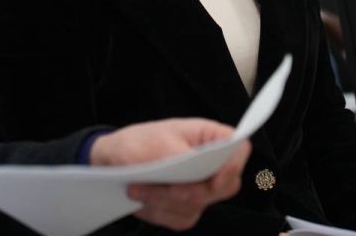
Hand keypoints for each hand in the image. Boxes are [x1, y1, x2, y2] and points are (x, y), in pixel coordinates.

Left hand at [90, 118, 250, 229]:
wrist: (116, 158)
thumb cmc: (140, 142)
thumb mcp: (158, 142)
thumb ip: (183, 157)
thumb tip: (199, 169)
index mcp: (210, 137)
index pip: (239, 149)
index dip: (234, 165)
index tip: (214, 178)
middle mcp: (212, 165)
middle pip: (224, 186)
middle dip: (189, 191)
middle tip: (160, 185)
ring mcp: (202, 189)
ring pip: (197, 206)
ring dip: (164, 201)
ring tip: (138, 188)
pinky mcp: (188, 208)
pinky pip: (180, 219)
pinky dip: (158, 211)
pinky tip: (142, 198)